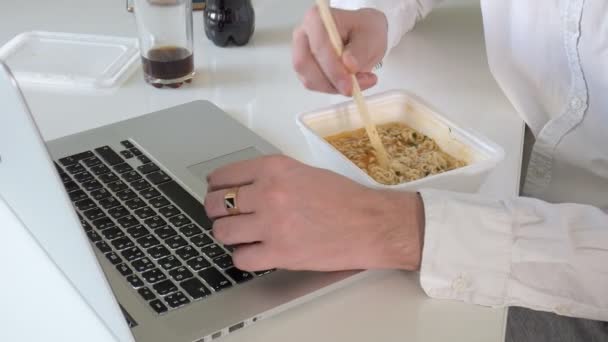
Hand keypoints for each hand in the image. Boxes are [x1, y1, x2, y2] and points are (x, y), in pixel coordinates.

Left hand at [204, 155, 424, 271]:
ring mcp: (272, 224)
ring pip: (222, 232)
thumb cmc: (344, 198)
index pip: (224, 176)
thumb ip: (272, 177)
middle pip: (217, 204)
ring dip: (227, 234)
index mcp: (274, 169)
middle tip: (223, 215)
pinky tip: (254, 252)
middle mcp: (269, 193)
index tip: (214, 191)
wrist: (371, 224)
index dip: (215, 186)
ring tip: (239, 235)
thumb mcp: (304, 172)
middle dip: (215, 211)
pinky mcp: (279, 253)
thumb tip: (242, 187)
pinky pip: (240, 258)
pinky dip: (243, 257)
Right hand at [292, 6, 387, 95]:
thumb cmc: (365, 31)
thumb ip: (361, 51)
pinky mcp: (304, 69)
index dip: (333, 68)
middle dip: (331, 82)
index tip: (350, 84)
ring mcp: (300, 53)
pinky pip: (314, 85)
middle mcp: (302, 35)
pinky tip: (350, 82)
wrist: (362, 35)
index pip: (319, 46)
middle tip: (354, 88)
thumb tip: (348, 65)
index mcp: (316, 19)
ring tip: (358, 81)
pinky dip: (333, 88)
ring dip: (334, 87)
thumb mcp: (372, 36)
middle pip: (305, 64)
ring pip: (309, 79)